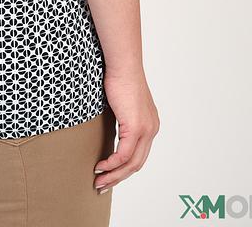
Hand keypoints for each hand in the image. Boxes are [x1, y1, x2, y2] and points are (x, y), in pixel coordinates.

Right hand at [93, 65, 159, 192]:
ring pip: (131, 164)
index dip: (124, 168)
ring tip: (99, 181)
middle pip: (137, 164)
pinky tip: (101, 166)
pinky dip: (112, 164)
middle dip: (119, 177)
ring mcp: (146, 130)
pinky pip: (124, 155)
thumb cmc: (119, 77)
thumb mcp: (121, 104)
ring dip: (114, 175)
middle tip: (103, 185)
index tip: (109, 174)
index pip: (139, 154)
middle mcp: (152, 129)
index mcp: (150, 124)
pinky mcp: (136, 128)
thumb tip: (110, 130)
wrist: (123, 65)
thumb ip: (121, 119)